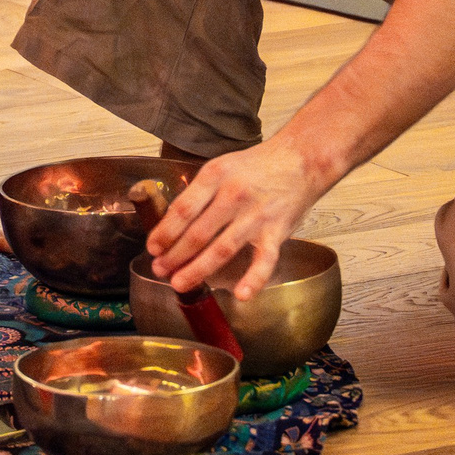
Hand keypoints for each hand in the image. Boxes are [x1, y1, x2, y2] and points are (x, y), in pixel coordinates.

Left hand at [145, 137, 336, 298]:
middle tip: (160, 269)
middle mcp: (233, 195)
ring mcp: (256, 215)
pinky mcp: (278, 231)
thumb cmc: (257, 165)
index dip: (164, 232)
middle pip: (197, 233)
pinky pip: (264, 260)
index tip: (152, 247)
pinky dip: (254, 279)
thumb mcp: (221, 167)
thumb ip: (200, 193)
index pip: (182, 209)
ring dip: (198, 269)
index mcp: (215, 176)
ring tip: (180, 283)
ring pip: (222, 249)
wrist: (302, 159)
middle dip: (175, 255)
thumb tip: (173, 224)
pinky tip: (240, 295)